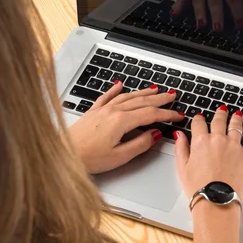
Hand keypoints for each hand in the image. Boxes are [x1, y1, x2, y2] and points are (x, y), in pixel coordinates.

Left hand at [69, 82, 184, 173]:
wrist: (64, 154)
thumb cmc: (88, 158)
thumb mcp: (119, 156)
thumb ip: (140, 144)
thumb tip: (155, 134)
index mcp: (121, 122)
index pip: (151, 114)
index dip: (167, 114)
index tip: (178, 115)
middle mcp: (112, 111)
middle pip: (141, 101)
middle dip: (159, 98)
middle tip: (172, 95)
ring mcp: (102, 110)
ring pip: (127, 96)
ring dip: (143, 92)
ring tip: (155, 89)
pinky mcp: (92, 112)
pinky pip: (107, 96)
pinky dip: (116, 90)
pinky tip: (120, 85)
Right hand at [173, 105, 242, 201]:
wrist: (216, 202)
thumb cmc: (198, 188)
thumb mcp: (181, 167)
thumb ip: (180, 148)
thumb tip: (178, 135)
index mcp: (200, 142)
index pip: (199, 123)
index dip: (198, 119)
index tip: (199, 118)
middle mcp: (217, 140)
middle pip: (219, 120)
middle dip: (220, 114)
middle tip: (221, 110)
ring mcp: (234, 146)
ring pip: (236, 126)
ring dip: (236, 118)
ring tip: (237, 114)